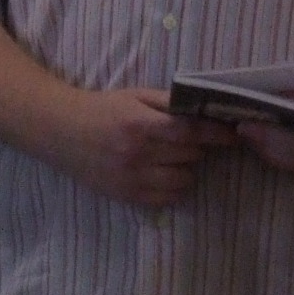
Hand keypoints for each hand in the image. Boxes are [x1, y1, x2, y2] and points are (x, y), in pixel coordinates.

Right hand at [47, 87, 240, 207]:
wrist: (61, 132)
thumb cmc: (102, 109)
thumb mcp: (133, 95)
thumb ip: (167, 102)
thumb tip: (203, 109)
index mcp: (139, 124)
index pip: (189, 131)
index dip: (215, 134)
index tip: (232, 135)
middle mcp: (137, 154)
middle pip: (190, 156)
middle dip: (195, 146)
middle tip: (185, 139)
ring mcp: (132, 179)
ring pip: (184, 179)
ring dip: (186, 167)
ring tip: (172, 156)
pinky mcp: (128, 197)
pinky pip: (169, 198)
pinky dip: (174, 186)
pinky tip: (163, 173)